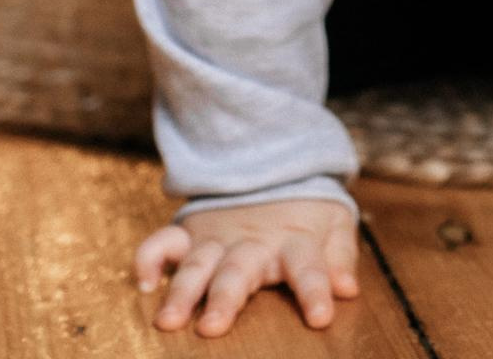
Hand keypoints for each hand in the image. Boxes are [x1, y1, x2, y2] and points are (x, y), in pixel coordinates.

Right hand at [133, 197, 361, 336]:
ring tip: (168, 321)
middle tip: (211, 328)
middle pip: (238, 272)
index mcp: (294, 241)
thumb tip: (348, 289)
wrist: (271, 163)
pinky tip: (144, 284)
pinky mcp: (191, 234)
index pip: (308, 267)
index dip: (314, 290)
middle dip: (224, 299)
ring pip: (197, 265)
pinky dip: (149, 259)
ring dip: (182, 291)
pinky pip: (162, 243)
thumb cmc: (306, 210)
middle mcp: (252, 242)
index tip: (320, 317)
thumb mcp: (334, 225)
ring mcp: (218, 238)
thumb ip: (340, 257)